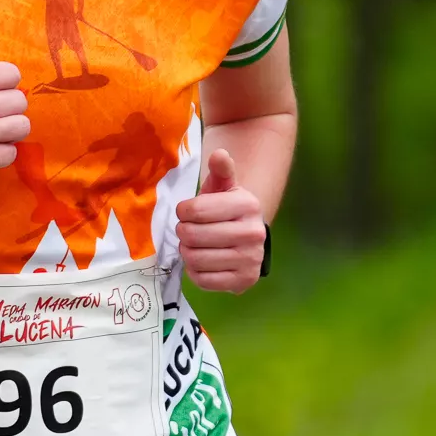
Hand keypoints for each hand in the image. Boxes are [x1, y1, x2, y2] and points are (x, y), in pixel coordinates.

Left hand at [175, 149, 265, 292]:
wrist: (248, 238)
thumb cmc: (226, 210)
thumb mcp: (224, 187)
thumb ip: (221, 170)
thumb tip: (219, 154)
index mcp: (247, 205)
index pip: (195, 210)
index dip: (182, 211)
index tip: (186, 212)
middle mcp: (253, 233)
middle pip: (192, 235)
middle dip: (183, 232)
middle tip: (188, 230)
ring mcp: (250, 259)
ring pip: (195, 258)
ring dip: (187, 252)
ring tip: (195, 246)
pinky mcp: (244, 281)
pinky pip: (202, 280)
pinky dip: (195, 271)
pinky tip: (203, 262)